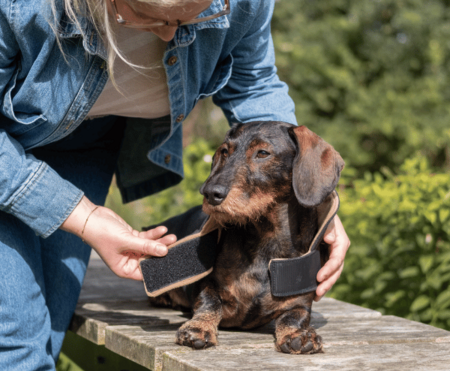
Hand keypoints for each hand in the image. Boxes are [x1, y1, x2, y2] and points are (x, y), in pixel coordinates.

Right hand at [60, 196, 175, 279]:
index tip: (172, 264)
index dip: (158, 269)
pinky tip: (163, 229)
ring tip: (172, 236)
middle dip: (162, 252)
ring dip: (160, 241)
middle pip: (150, 258)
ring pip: (150, 247)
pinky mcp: (132, 237)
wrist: (91, 217)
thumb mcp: (127, 241)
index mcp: (124, 269)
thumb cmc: (103, 233)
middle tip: (175, 246)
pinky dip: (154, 234)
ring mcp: (131, 249)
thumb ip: (146, 246)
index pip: (145, 273)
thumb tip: (165, 251)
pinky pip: (146, 238)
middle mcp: (128, 261)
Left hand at [315, 215, 349, 300]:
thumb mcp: (327, 217)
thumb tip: (331, 239)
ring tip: (316, 296)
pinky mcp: (325, 256)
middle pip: (336, 270)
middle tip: (318, 293)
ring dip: (326, 285)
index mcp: (341, 242)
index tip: (319, 277)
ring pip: (332, 273)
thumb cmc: (322, 211)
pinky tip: (314, 291)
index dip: (329, 269)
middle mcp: (339, 250)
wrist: (318, 208)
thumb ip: (329, 228)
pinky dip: (322, 281)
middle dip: (328, 282)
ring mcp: (332, 254)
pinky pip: (325, 271)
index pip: (337, 259)